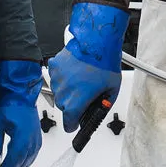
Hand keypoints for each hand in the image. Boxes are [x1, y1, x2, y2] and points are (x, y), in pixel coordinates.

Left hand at [0, 59, 43, 166]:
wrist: (22, 96)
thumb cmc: (12, 106)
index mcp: (23, 137)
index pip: (15, 159)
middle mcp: (32, 141)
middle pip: (23, 163)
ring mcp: (36, 141)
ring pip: (28, 161)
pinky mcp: (37, 140)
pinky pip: (32, 156)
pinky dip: (25, 163)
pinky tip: (19, 165)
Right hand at [48, 2, 128, 130]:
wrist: (97, 41)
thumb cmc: (105, 63)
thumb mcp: (112, 90)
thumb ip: (103, 104)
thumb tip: (98, 110)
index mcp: (76, 102)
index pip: (68, 123)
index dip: (73, 125)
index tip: (74, 124)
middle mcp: (63, 92)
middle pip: (64, 107)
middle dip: (72, 104)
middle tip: (84, 94)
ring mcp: (56, 79)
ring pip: (59, 92)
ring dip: (67, 90)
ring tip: (81, 79)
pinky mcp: (53, 67)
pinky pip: (56, 77)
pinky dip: (63, 77)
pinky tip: (75, 71)